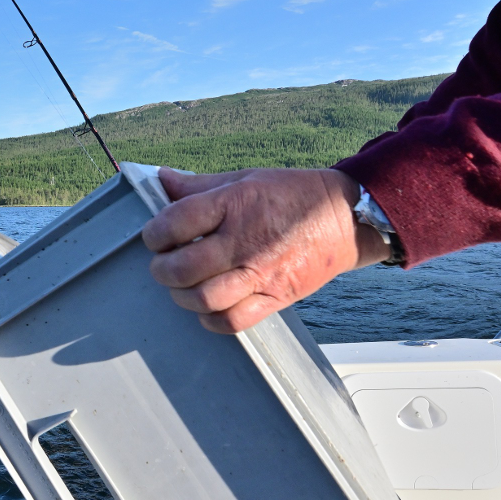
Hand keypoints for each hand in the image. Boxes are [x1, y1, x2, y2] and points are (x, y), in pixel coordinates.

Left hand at [142, 167, 387, 333]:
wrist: (346, 218)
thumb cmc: (293, 194)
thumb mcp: (245, 178)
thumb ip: (199, 185)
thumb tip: (160, 180)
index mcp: (236, 204)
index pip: (175, 223)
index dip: (154, 234)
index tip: (155, 237)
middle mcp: (246, 240)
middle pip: (184, 267)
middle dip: (162, 269)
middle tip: (163, 265)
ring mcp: (262, 273)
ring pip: (204, 299)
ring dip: (182, 296)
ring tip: (182, 287)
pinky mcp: (276, 298)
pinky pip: (233, 321)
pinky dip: (211, 320)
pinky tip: (208, 307)